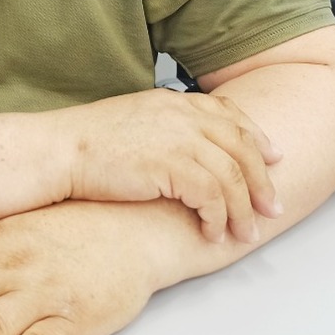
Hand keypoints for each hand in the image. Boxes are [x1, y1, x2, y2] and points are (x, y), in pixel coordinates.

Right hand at [64, 89, 283, 242]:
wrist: (60, 150)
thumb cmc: (87, 142)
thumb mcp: (134, 121)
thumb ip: (166, 127)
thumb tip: (186, 151)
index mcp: (172, 101)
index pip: (228, 115)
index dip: (256, 137)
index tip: (273, 156)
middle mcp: (181, 115)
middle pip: (241, 146)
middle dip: (262, 179)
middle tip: (272, 206)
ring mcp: (178, 138)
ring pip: (232, 176)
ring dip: (244, 209)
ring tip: (246, 233)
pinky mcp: (171, 165)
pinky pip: (212, 197)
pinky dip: (218, 219)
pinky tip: (212, 234)